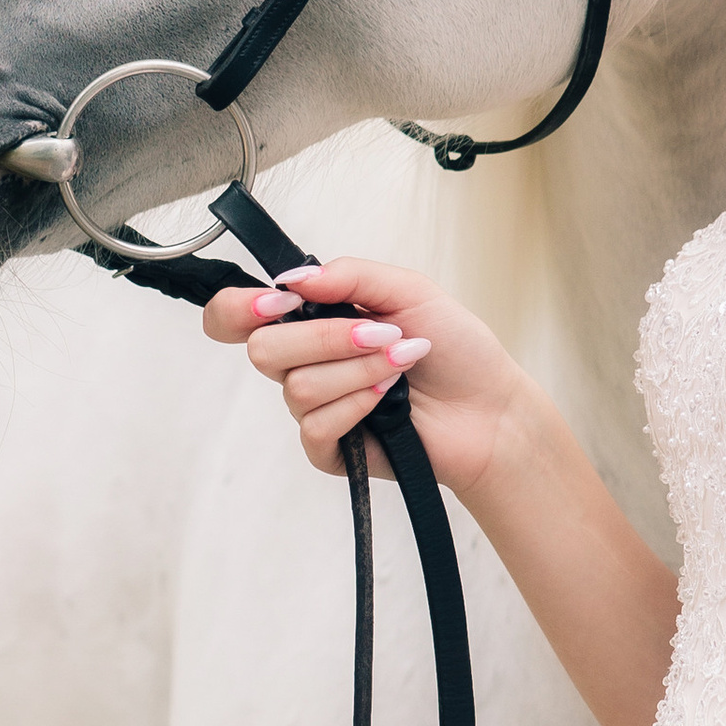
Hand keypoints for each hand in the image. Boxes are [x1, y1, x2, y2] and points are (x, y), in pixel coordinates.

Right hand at [202, 255, 524, 495]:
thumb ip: (349, 275)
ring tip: (400, 365)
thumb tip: (293, 278)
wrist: (490, 408)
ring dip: (357, 370)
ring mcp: (315, 409)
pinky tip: (388, 400)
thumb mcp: (409, 289)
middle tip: (379, 333)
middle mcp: (304, 363)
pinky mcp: (330, 450)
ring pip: (297, 388)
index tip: (282, 301)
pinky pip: (316, 427)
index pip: (235, 316)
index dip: (239, 308)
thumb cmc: (455, 349)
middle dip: (325, 337)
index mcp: (311, 320)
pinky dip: (356, 406)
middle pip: (262, 350)